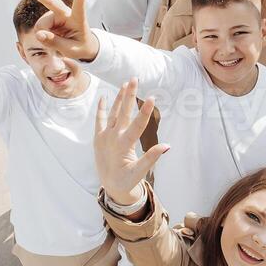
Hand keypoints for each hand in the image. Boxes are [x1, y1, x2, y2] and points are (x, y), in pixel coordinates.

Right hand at [22, 0, 98, 61]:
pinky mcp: (50, 18)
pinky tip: (50, 36)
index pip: (79, 9)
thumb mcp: (71, 51)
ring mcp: (57, 14)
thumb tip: (38, 34)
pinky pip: (39, 27)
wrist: (82, 45)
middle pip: (51, 2)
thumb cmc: (80, 47)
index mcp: (78, 20)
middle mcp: (66, 14)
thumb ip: (55, 43)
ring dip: (43, 34)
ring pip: (41, 24)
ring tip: (55, 41)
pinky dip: (42, 34)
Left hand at [95, 80, 167, 205]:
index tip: (152, 98)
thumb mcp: (140, 171)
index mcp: (124, 146)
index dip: (145, 111)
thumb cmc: (127, 179)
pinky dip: (101, 109)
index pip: (137, 125)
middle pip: (124, 113)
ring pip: (112, 113)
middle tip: (134, 79)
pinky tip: (104, 97)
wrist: (110, 186)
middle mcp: (113, 138)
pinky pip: (99, 120)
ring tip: (124, 84)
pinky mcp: (98, 138)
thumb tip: (167, 146)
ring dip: (119, 98)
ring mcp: (104, 137)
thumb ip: (152, 157)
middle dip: (130, 95)